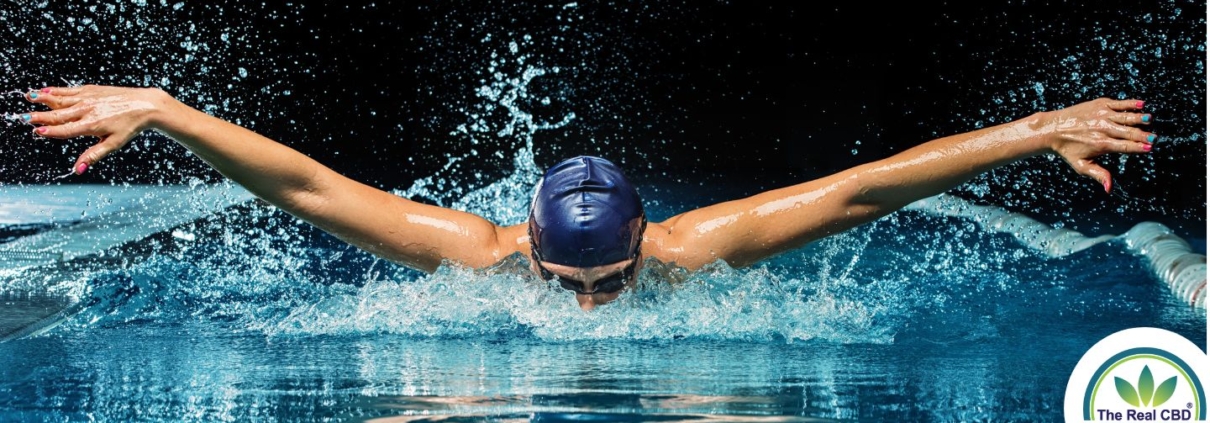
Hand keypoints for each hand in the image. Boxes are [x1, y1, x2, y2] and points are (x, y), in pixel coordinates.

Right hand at [22, 85, 171, 174]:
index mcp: (91, 125)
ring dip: (43, 99)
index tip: (37, 132)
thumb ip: (93, 155)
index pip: (65, 130)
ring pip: (61, 99)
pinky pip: (69, 90)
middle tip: (23, 117)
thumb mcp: (113, 144)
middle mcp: (87, 110)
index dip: (50, 131)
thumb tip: (77, 170)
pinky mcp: (91, 89)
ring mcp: (88, 98)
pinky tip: (44, 90)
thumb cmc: (130, 127)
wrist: (145, 105)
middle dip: (40, 116)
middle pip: (58, 114)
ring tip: (28, 97)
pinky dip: (56, 91)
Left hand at [1040, 98, 1153, 192]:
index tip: (1150, 148)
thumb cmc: (1068, 150)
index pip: (1125, 146)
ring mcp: (1102, 115)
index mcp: (1101, 144)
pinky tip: (1142, 105)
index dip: (1139, 147)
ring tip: (1150, 120)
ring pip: (1126, 116)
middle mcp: (1103, 128)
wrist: (1052, 129)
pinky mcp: (1099, 104)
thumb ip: (1098, 175)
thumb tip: (1110, 189)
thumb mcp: (1081, 166)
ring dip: (1140, 118)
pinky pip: (1119, 103)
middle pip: (1129, 132)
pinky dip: (1131, 104)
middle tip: (1155, 137)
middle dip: (1144, 135)